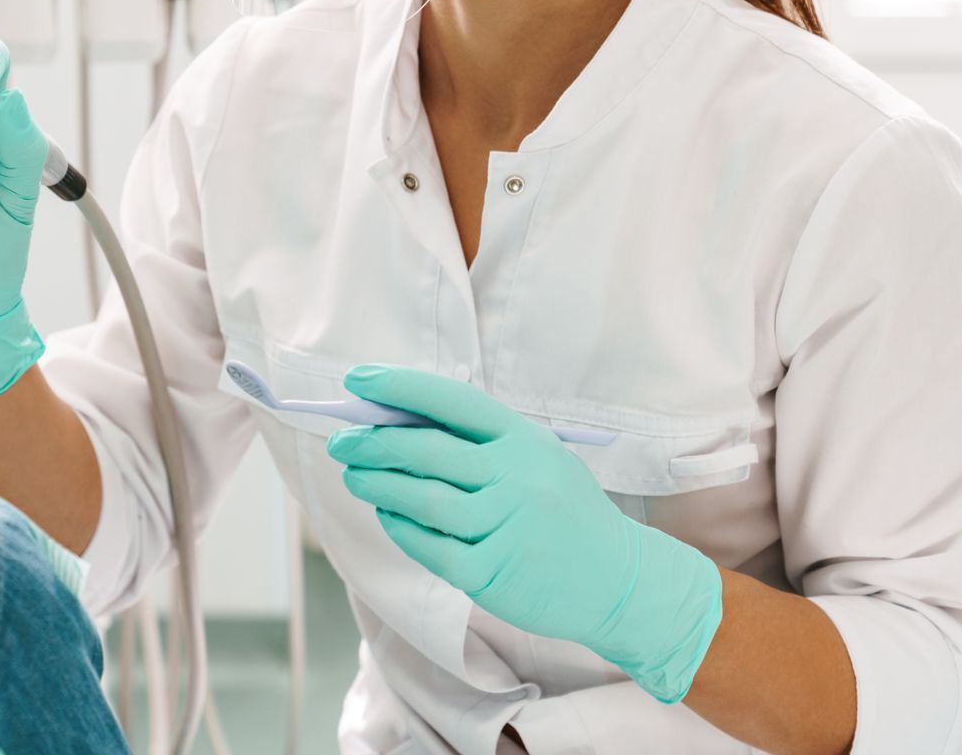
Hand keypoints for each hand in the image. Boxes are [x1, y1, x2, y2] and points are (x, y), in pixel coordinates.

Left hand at [326, 365, 722, 702]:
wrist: (619, 580)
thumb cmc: (565, 512)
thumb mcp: (538, 460)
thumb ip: (482, 443)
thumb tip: (400, 423)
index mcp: (524, 440)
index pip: (452, 401)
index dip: (400, 386)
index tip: (358, 380)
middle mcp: (515, 477)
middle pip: (426, 450)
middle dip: (374, 441)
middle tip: (342, 440)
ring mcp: (505, 525)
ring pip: (422, 498)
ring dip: (378, 484)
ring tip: (354, 476)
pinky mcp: (492, 571)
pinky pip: (430, 545)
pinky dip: (401, 528)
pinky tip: (386, 514)